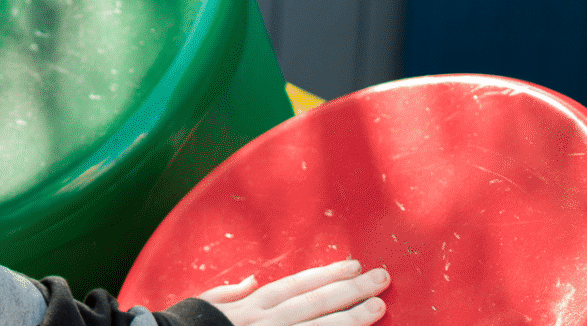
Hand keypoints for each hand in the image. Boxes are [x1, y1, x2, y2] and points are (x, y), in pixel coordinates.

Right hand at [198, 260, 388, 325]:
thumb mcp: (205, 304)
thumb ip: (230, 293)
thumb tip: (251, 281)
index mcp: (251, 304)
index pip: (299, 284)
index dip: (329, 275)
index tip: (354, 266)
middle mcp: (266, 320)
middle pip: (316, 302)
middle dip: (351, 290)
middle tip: (381, 279)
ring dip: (352, 316)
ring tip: (379, 306)